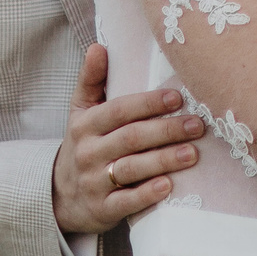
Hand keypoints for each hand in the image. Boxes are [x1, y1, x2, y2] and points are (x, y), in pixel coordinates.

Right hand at [52, 44, 208, 233]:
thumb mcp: (80, 112)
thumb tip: (99, 45)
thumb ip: (91, 79)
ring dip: (163, 160)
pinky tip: (168, 186)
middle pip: (130, 138)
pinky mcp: (102, 209)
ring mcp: (94, 182)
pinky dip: (146, 194)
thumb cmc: (83, 146)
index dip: (148, 103)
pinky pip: (126, 202)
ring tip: (192, 153)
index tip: (178, 97)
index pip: (118, 110)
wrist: (59, 196)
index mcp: (86, 125)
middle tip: (197, 125)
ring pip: (131, 169)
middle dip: (165, 131)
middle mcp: (88, 153)